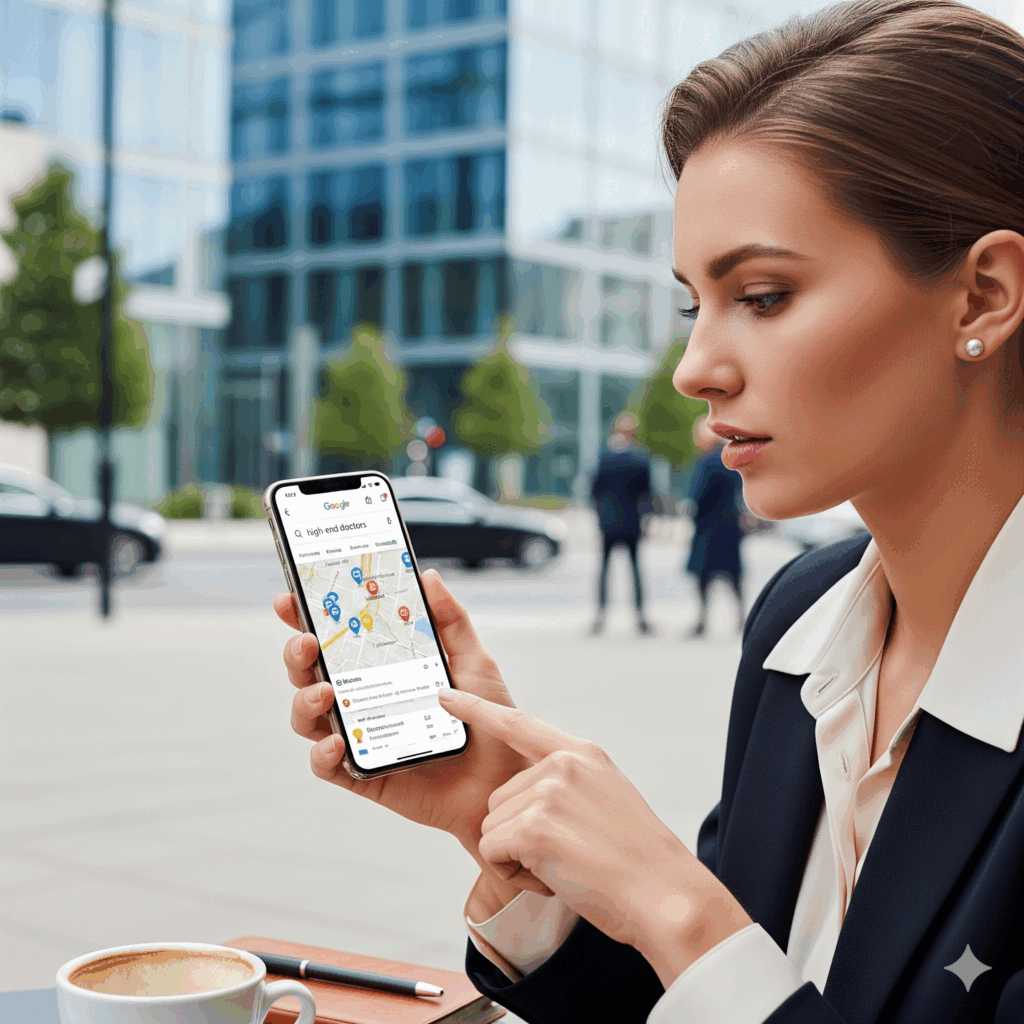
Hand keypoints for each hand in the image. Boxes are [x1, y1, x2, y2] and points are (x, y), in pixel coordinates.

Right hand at [274, 570, 531, 879]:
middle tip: (307, 641)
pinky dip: (323, 753)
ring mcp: (361, 737)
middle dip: (297, 654)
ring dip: (304, 700)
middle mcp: (364, 700)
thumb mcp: (474, 662)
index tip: (291, 599)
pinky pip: (327, 766)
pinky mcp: (364, 775)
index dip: (305, 619)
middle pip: (310, 673)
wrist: (507, 780)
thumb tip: (428, 576)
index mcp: (382, 669)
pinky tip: (337, 741)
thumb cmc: (490, 721)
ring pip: (308, 717)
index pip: (335, 640)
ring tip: (324, 692)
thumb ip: (451, 621)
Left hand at [438, 689, 753, 985]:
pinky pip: (492, 852)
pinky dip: (513, 873)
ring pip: (492, 827)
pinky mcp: (533, 827)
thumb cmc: (638, 861)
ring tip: (566, 865)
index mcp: (583, 754)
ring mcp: (547, 792)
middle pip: (498, 797)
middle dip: (518, 833)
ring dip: (516, 855)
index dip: (477, 709)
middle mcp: (562, 764)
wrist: (665, 895)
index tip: (447, 697)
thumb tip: (527, 797)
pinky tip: (554, 877)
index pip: (519, 723)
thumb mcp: (608, 798)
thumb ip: (569, 784)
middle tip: (566, 853)